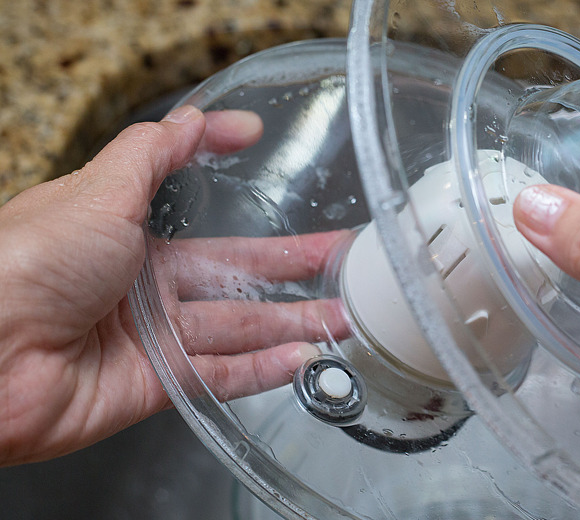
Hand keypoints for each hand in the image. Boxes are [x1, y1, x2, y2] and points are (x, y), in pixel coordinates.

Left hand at [0, 107, 341, 465]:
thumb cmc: (27, 262)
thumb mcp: (98, 189)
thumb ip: (153, 155)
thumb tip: (196, 119)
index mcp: (126, 236)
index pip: (199, 213)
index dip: (236, 189)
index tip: (264, 153)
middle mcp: (143, 287)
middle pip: (235, 277)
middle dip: (290, 270)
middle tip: (341, 263)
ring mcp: (152, 338)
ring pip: (238, 328)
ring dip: (292, 323)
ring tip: (342, 317)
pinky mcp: (154, 386)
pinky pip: (219, 376)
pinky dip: (263, 371)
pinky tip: (302, 360)